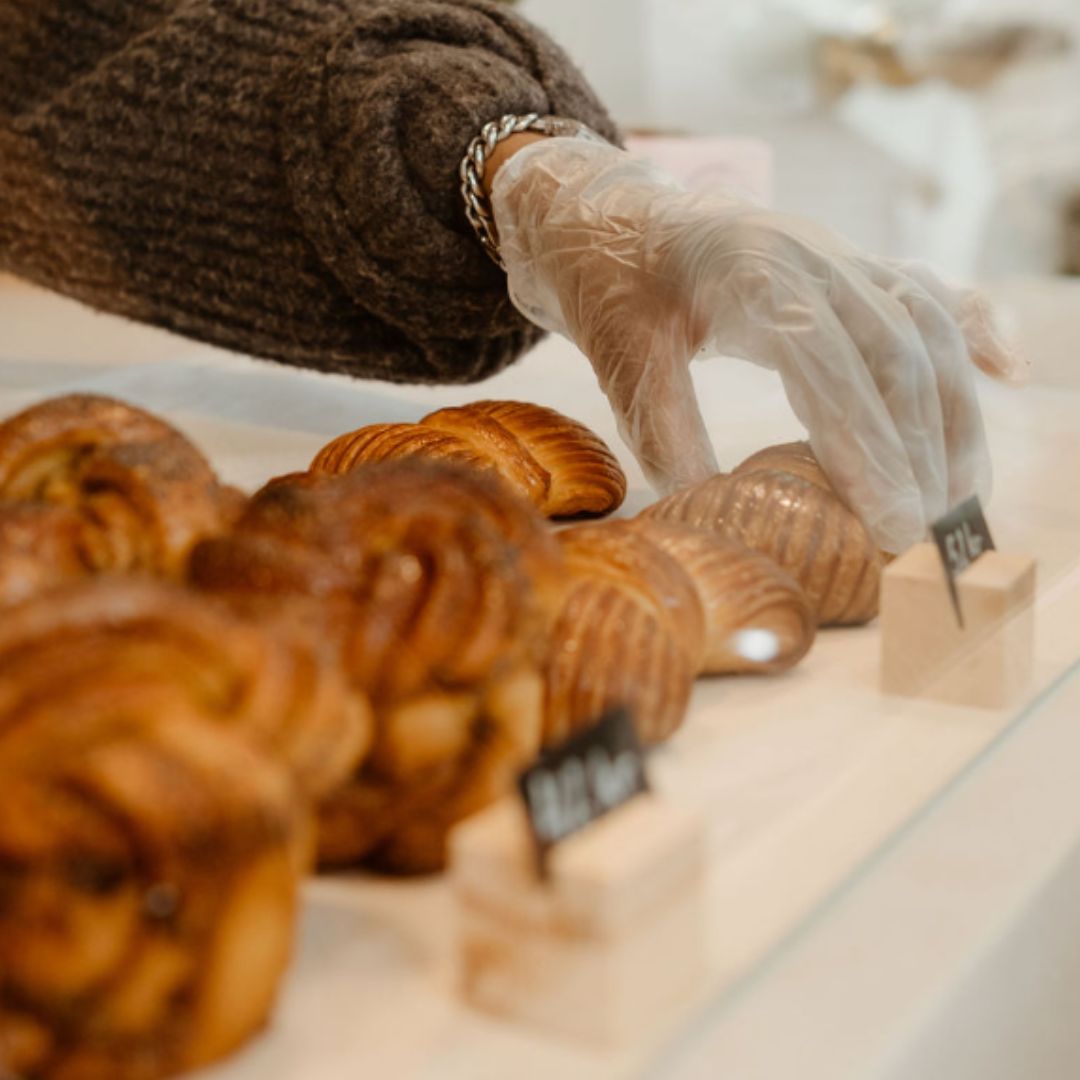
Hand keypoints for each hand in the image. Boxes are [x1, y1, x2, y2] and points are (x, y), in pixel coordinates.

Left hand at [490, 136, 1026, 553]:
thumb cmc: (614, 288)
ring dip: (953, 413)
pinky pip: (931, 293)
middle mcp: (811, 255)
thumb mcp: (621, 358)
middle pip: (895, 352)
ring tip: (965, 494)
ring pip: (926, 327)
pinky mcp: (853, 265)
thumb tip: (712, 509)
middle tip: (930, 534)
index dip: (870, 449)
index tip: (893, 525)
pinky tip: (1006, 375)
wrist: (618, 218)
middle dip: (921, 451)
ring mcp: (840, 255)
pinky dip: (973, 333)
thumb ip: (665, 429)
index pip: (829, 366)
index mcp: (749, 273)